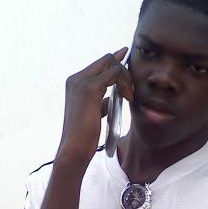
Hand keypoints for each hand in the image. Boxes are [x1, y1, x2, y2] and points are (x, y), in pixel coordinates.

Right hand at [57, 47, 132, 165]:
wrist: (75, 148)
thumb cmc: (84, 136)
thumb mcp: (94, 115)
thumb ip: (100, 103)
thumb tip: (110, 99)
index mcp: (75, 84)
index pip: (98, 65)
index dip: (115, 63)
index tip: (128, 61)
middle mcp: (76, 79)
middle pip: (106, 60)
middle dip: (123, 69)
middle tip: (132, 88)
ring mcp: (82, 81)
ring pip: (111, 63)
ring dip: (125, 77)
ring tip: (130, 96)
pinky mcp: (90, 87)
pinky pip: (114, 73)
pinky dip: (125, 83)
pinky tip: (128, 98)